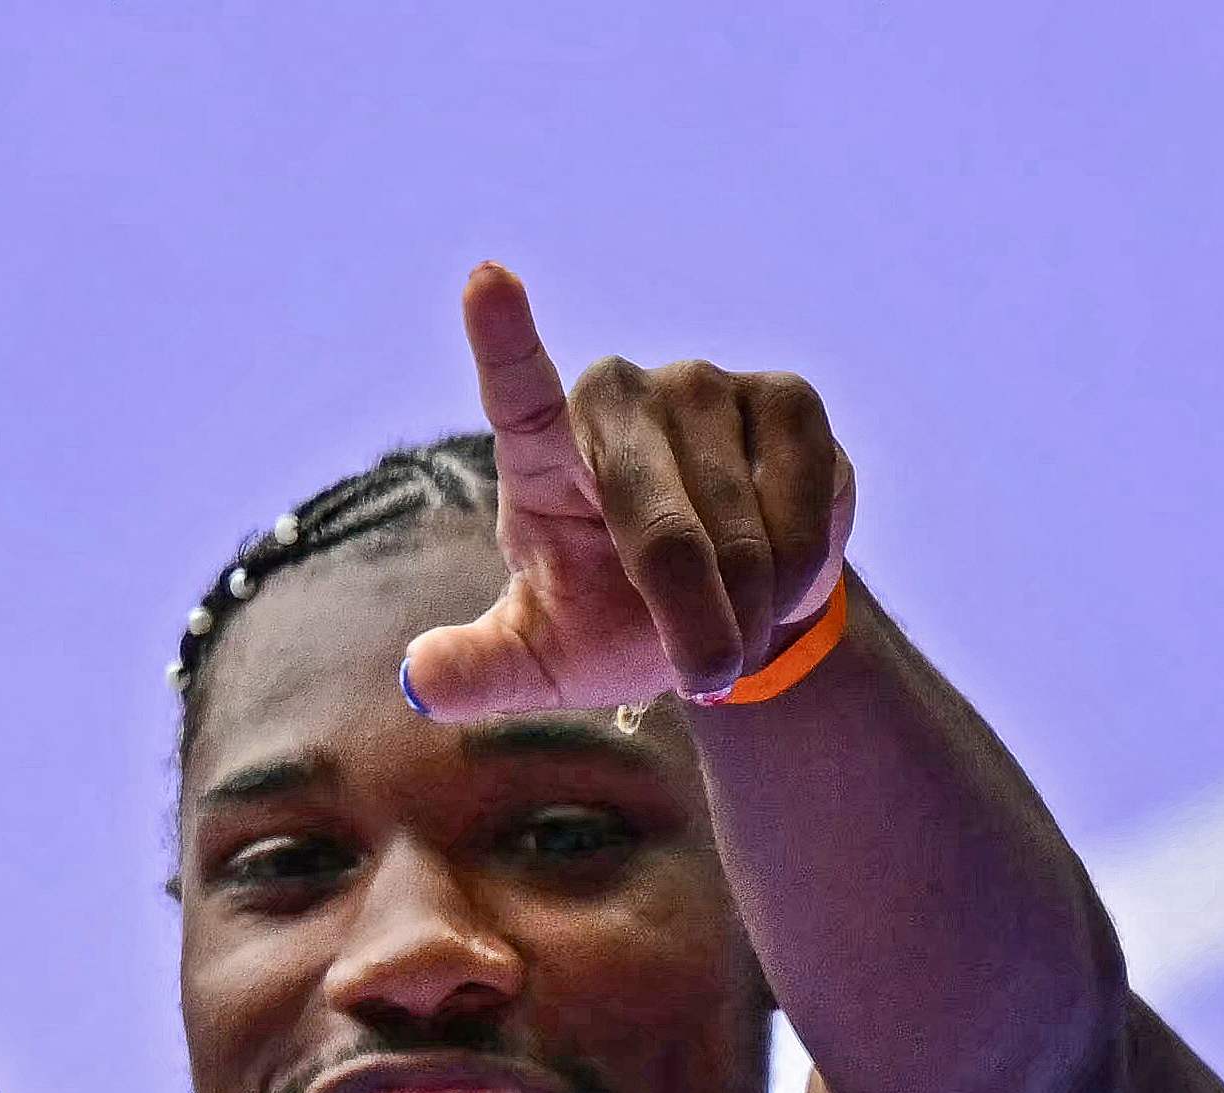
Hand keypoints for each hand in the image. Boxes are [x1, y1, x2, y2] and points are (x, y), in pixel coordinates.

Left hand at [396, 265, 855, 719]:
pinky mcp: (787, 398)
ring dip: (747, 614)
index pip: (517, 394)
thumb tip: (419, 681)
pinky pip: (804, 512)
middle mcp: (619, 399)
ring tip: (735, 630)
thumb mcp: (539, 661)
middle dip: (691, 624)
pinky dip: (798, 577)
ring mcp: (705, 386)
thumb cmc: (613, 621)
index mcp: (540, 452)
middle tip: (705, 677)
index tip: (486, 281)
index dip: (504, 340)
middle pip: (658, 530)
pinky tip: (781, 577)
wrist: (724, 606)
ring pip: (741, 535)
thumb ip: (477, 671)